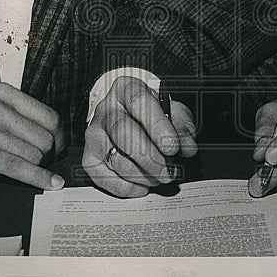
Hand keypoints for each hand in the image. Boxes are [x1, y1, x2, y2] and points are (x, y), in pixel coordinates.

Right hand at [0, 83, 63, 188]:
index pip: (49, 115)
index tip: (59, 147)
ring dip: (40, 167)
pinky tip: (49, 183)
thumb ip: (12, 112)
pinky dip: (37, 178)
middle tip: (46, 163)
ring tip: (38, 172)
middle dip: (50, 155)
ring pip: (33, 152)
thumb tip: (46, 131)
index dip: (60, 136)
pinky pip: (17, 167)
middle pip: (45, 136)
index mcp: (2, 93)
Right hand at [83, 76, 196, 197]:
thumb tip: (188, 147)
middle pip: (124, 133)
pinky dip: (129, 188)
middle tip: (170, 172)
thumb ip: (182, 125)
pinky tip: (143, 184)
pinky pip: (107, 179)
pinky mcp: (88, 159)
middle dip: (151, 158)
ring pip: (118, 161)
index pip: (138, 102)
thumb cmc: (150, 113)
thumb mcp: (171, 109)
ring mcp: (94, 135)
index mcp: (125, 89)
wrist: (125, 116)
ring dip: (145, 176)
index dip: (157, 126)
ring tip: (161, 177)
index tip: (173, 147)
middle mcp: (106, 110)